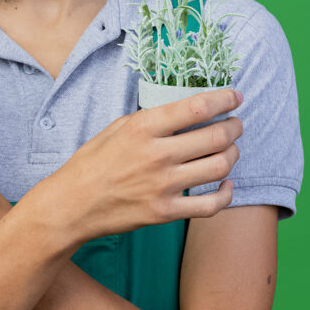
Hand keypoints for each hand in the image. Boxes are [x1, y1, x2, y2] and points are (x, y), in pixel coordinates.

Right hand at [39, 88, 243, 247]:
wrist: (73, 204)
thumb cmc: (93, 162)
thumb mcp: (117, 127)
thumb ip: (151, 119)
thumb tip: (187, 110)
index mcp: (144, 128)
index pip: (197, 107)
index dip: (224, 99)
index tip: (235, 97)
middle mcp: (157, 155)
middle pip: (216, 136)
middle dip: (234, 127)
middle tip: (236, 124)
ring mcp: (163, 186)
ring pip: (220, 167)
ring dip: (233, 154)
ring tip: (230, 149)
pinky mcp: (165, 213)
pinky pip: (211, 205)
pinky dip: (226, 193)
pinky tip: (226, 184)